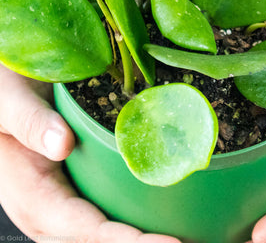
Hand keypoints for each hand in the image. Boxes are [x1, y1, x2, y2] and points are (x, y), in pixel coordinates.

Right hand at [0, 65, 180, 242]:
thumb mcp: (9, 102)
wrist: (3, 96)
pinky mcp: (75, 190)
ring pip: (102, 234)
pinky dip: (132, 223)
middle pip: (99, 241)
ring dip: (141, 239)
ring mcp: (63, 203)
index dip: (126, 241)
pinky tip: (162, 217)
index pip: (84, 230)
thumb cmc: (3, 96)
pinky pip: (103, 216)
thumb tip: (61, 144)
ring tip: (188, 237)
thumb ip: (30, 122)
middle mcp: (49, 209)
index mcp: (32, 195)